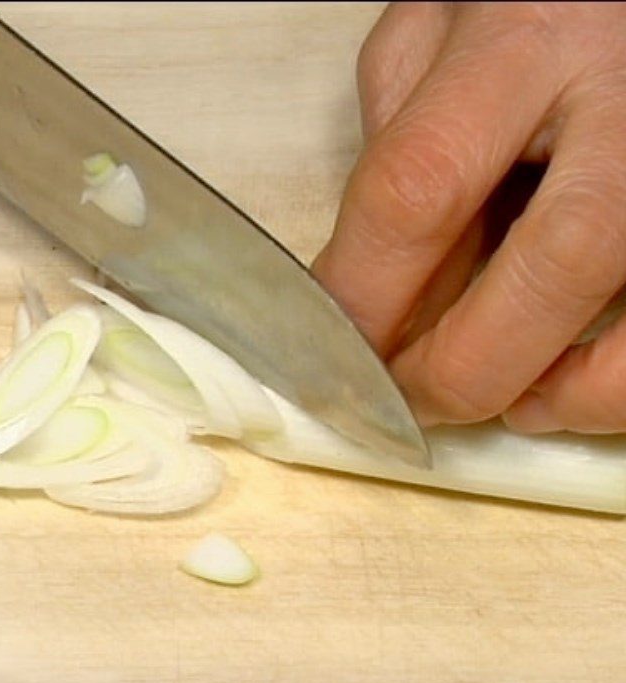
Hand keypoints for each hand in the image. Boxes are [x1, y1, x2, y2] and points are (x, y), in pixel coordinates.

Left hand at [314, 2, 625, 433]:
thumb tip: (365, 274)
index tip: (327, 348)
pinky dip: (604, 390)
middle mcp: (625, 99)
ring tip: (485, 400)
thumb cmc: (532, 0)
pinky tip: (553, 391)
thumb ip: (399, 139)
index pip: (416, 190)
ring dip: (540, 389)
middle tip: (402, 397)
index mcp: (524, 39)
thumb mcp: (438, 30)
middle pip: (548, 267)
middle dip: (453, 366)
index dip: (359, 293)